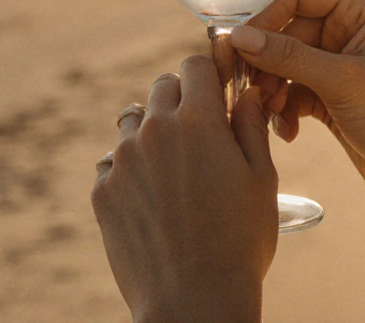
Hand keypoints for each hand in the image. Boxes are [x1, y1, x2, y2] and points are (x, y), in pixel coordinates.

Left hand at [91, 56, 276, 322]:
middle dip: (183, 99)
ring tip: (176, 167)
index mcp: (198, 119)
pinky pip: (114, 161)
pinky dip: (132, 168)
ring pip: (133, 121)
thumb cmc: (239, 241)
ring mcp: (122, 160)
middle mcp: (153, 130)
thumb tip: (247, 91)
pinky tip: (155, 197)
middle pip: (162, 87)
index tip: (219, 91)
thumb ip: (251, 125)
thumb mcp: (262, 178)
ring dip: (152, 130)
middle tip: (202, 133)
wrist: (192, 301)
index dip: (210, 74)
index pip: (194, 64)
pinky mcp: (102, 190)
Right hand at [231, 0, 364, 223]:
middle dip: (266, 61)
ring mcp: (339, 60)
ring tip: (272, 113)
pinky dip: (284, 108)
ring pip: (284, 62)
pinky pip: (292, 89)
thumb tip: (238, 36)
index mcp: (362, 8)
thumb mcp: (340, 82)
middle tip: (250, 87)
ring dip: (272, 88)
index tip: (238, 43)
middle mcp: (350, 27)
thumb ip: (287, 55)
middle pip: (285, 28)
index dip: (265, 14)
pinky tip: (288, 131)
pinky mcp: (331, 92)